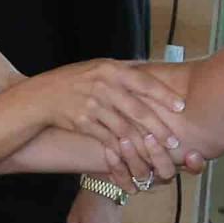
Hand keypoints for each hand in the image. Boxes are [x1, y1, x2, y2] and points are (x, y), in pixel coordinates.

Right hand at [21, 57, 189, 154]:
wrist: (42, 96)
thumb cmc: (75, 80)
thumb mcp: (98, 66)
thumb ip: (124, 68)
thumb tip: (152, 67)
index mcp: (110, 69)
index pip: (144, 82)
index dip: (164, 95)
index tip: (181, 107)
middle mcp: (102, 86)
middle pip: (137, 110)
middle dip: (159, 127)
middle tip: (174, 141)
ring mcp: (92, 106)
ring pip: (124, 128)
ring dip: (143, 143)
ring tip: (158, 152)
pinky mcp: (83, 123)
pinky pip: (107, 139)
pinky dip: (121, 149)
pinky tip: (133, 156)